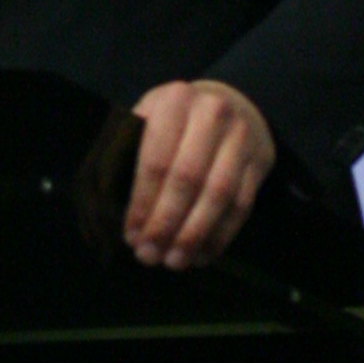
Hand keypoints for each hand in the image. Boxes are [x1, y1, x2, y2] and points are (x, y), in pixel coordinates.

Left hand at [124, 78, 274, 268]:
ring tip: (175, 261)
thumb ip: (124, 152)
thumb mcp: (145, 118)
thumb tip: (104, 206)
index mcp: (173, 101)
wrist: (230, 101)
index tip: (131, 236)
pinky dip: (221, 235)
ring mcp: (241, 137)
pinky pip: (242, 205)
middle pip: (188, 179)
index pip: (155, 161)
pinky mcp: (260, 160)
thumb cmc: (174, 120)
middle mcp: (212, 114)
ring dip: (194, 235)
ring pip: (219, 195)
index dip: (142, 204)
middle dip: (166, 224)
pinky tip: (200, 255)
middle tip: (149, 255)